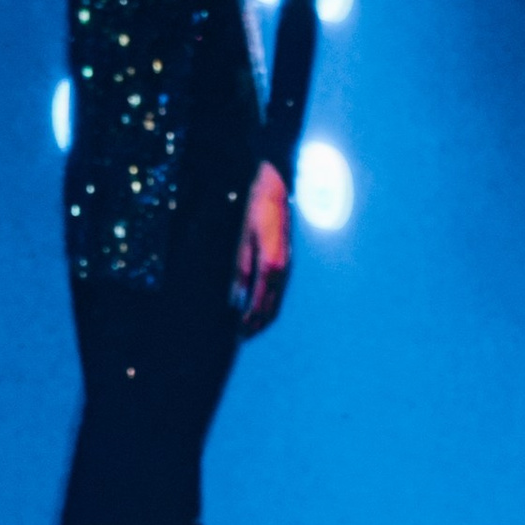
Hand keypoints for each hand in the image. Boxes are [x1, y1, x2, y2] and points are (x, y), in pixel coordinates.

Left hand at [234, 162, 291, 337]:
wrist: (277, 188)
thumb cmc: (257, 210)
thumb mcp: (243, 239)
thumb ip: (241, 270)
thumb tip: (236, 298)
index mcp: (271, 264)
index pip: (260, 301)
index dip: (250, 319)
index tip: (240, 331)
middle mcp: (283, 268)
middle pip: (273, 306)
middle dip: (259, 324)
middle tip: (245, 336)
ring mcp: (288, 264)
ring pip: (278, 299)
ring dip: (266, 316)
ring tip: (252, 326)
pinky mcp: (287, 259)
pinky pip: (280, 288)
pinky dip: (271, 302)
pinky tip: (261, 305)